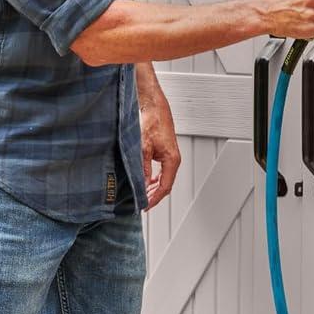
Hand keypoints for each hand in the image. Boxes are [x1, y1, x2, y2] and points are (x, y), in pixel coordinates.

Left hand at [139, 92, 180, 210]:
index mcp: (172, 161)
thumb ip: (142, 169)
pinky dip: (152, 179)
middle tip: (140, 203)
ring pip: (163, 179)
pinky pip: (161, 172)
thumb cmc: (152, 123)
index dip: (154, 199)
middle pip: (165, 185)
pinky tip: (144, 181)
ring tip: (141, 195)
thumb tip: (140, 186)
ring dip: (152, 188)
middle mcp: (173, 160)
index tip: (144, 206)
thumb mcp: (143, 149)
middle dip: (153, 196)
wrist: (154, 107)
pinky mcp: (164, 153)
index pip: (165, 187)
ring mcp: (170, 157)